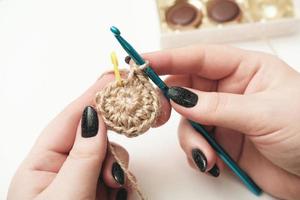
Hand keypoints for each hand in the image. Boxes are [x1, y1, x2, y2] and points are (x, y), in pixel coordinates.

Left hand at [7, 73, 169, 199]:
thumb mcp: (64, 197)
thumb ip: (82, 156)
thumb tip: (95, 117)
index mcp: (42, 161)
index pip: (71, 118)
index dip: (93, 96)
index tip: (115, 77)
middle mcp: (63, 165)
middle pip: (95, 134)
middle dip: (111, 143)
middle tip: (116, 152)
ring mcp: (83, 177)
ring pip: (111, 155)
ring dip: (116, 170)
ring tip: (110, 192)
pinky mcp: (99, 189)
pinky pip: (118, 174)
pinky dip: (122, 182)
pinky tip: (115, 196)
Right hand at [145, 45, 299, 199]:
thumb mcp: (264, 114)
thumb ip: (217, 107)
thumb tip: (179, 98)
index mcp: (246, 70)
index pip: (199, 58)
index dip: (169, 58)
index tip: (142, 63)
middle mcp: (230, 91)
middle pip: (185, 88)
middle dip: (169, 101)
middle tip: (157, 112)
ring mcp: (223, 117)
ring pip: (188, 120)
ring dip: (190, 139)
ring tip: (206, 155)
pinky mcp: (221, 141)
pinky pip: (196, 142)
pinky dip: (197, 153)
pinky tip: (212, 163)